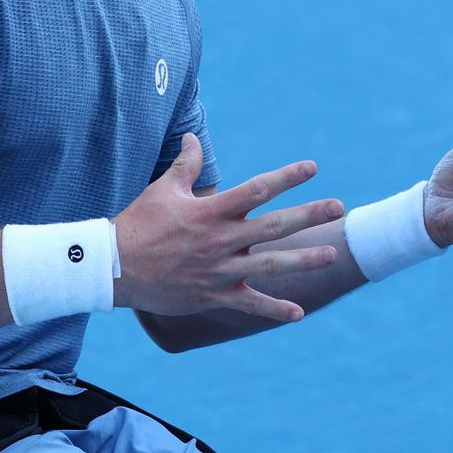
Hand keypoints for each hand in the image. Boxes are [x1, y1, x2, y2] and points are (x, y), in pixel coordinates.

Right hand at [112, 134, 343, 320]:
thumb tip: (193, 138)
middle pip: (274, 226)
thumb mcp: (162, 190)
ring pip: (271, 265)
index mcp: (211, 211)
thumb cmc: (138, 225)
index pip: (257, 190)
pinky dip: (274, 309)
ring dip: (304, 260)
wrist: (114, 269)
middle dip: (309, 215)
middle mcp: (221, 240)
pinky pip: (250, 303)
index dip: (287, 178)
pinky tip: (299, 314)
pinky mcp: (214, 294)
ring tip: (331, 254)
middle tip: (339, 208)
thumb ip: (186, 165)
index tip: (313, 168)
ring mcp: (220, 269)